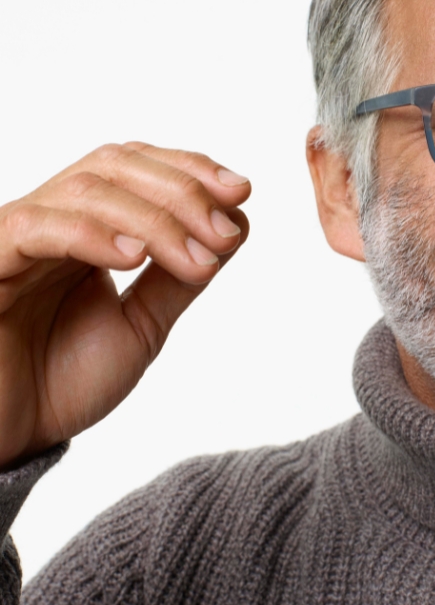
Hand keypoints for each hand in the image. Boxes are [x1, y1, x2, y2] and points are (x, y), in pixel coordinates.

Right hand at [0, 142, 250, 468]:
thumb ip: (180, 278)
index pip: (136, 167)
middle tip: (224, 232)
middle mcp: (50, 222)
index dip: (189, 169)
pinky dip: (92, 235)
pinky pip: (34, 229)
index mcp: (85, 230)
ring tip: (196, 259)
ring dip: (155, 219)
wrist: (8, 439)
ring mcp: (14, 240)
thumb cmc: (62, 382)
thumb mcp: (142, 325)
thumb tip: (236, 225)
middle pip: (115, 165)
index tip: (241, 190)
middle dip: (181, 191)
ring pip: (85, 191)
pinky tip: (134, 257)